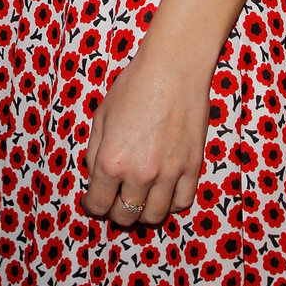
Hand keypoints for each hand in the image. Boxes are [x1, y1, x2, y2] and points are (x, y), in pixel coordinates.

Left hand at [82, 50, 209, 227]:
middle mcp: (140, 174)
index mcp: (111, 160)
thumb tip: (95, 177)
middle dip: (116, 211)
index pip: (98, 204)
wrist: (173, 68)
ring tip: (140, 198)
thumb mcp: (101, 115)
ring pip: (154, 217)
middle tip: (116, 199)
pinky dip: (170, 202)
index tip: (94, 201)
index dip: (92, 205)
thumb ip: (94, 151)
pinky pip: (181, 203)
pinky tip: (164, 190)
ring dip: (143, 212)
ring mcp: (169, 174)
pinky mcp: (193, 169)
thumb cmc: (133, 86)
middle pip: (125, 216)